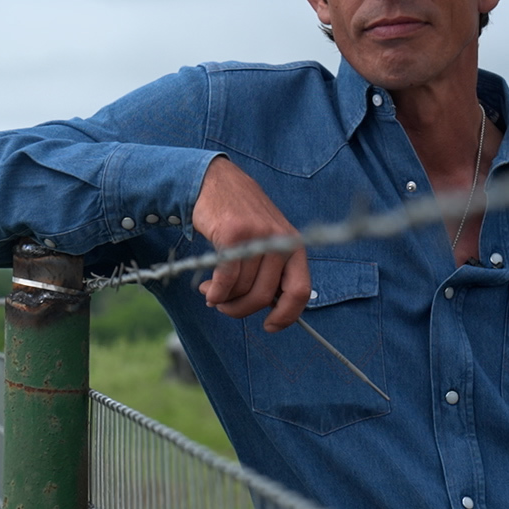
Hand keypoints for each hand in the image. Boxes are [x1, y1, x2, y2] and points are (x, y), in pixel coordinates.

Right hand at [190, 157, 309, 331]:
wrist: (216, 182)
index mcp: (294, 246)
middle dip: (241, 309)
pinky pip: (225, 278)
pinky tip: (208, 290)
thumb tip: (268, 308)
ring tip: (212, 292)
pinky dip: (215, 292)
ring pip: (242, 289)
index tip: (270, 326)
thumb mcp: (267, 239)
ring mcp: (257, 236)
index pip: (300, 291)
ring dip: (223, 299)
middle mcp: (280, 241)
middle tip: (225, 307)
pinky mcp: (233, 234)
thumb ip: (271, 270)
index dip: (287, 315)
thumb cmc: (241, 216)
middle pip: (264, 296)